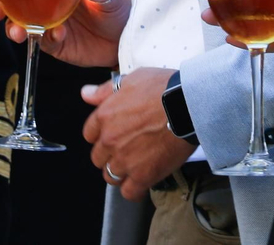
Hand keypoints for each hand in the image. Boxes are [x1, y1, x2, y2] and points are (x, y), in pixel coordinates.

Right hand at [0, 0, 130, 67]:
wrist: (126, 40)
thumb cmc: (118, 8)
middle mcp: (46, 0)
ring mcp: (47, 21)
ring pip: (19, 22)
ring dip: (12, 26)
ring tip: (17, 33)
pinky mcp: (53, 43)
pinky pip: (40, 41)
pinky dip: (42, 39)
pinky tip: (57, 36)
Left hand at [81, 67, 194, 202]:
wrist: (187, 104)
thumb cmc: (163, 89)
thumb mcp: (132, 80)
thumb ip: (105, 90)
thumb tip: (86, 93)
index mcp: (105, 116)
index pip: (89, 134)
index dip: (101, 135)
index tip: (113, 135)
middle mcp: (110, 140)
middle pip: (98, 157)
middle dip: (110, 155)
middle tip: (127, 149)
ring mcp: (125, 159)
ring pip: (111, 176)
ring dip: (120, 172)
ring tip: (135, 166)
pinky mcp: (143, 175)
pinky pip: (129, 192)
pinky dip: (134, 190)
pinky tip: (142, 181)